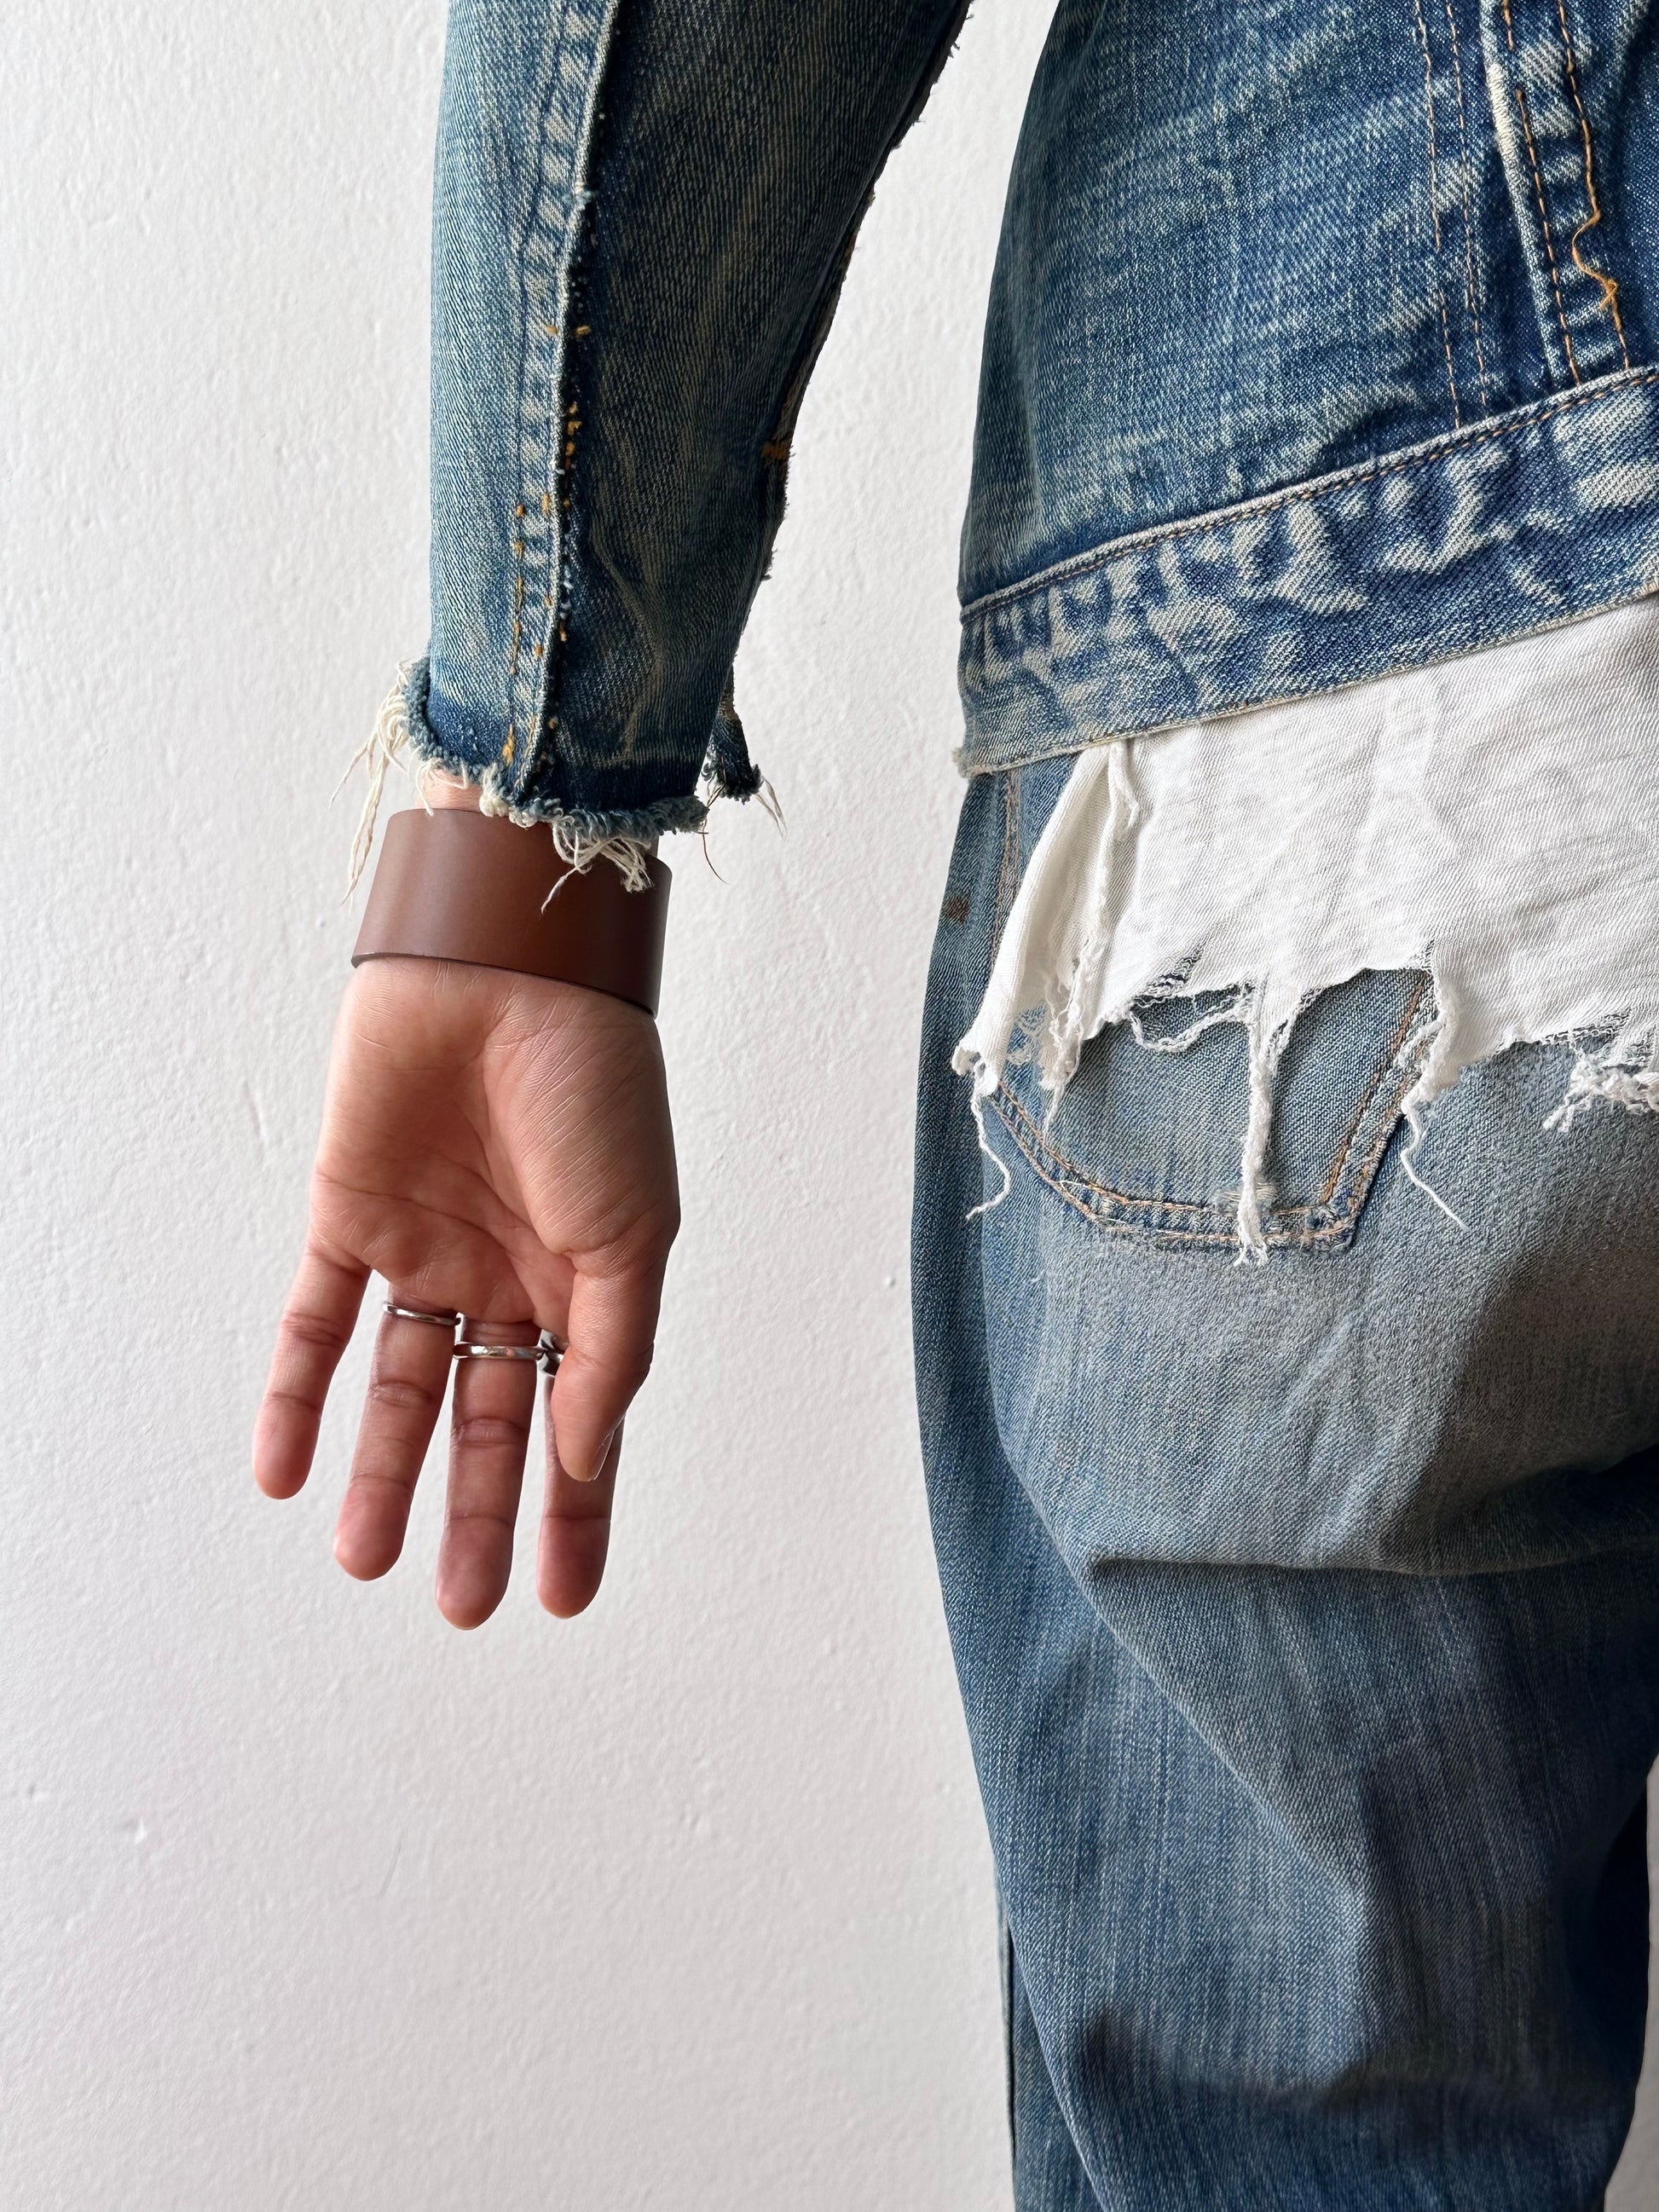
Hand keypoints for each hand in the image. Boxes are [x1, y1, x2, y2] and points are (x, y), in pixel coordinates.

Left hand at [252, 949, 677, 1625]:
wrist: (510, 971)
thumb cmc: (596, 1091)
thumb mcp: (634, 1239)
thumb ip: (608, 1353)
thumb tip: (580, 1459)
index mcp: (588, 1285)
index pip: (578, 1424)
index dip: (573, 1512)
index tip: (559, 1597)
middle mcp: (507, 1279)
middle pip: (486, 1422)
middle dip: (478, 1513)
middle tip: (462, 1605)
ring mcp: (428, 1249)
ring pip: (397, 1388)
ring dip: (381, 1471)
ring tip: (366, 1557)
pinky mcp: (349, 1214)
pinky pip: (316, 1321)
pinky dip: (296, 1395)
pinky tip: (285, 1471)